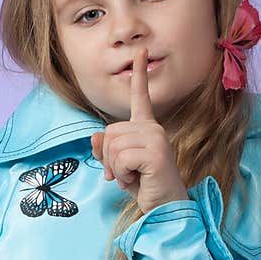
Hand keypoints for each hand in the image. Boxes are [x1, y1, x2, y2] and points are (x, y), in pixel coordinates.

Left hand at [90, 47, 189, 213]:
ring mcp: (156, 139)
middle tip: (125, 173)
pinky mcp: (155, 153)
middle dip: (109, 158)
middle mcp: (153, 129)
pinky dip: (122, 174)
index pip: (139, 98)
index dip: (138, 76)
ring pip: (112, 146)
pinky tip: (136, 180)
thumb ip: (105, 150)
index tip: (139, 52)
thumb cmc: (144, 185)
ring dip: (115, 168)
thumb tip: (95, 137)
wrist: (165, 207)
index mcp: (146, 128)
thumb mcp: (119, 166)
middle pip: (109, 132)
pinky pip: (120, 159)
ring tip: (132, 177)